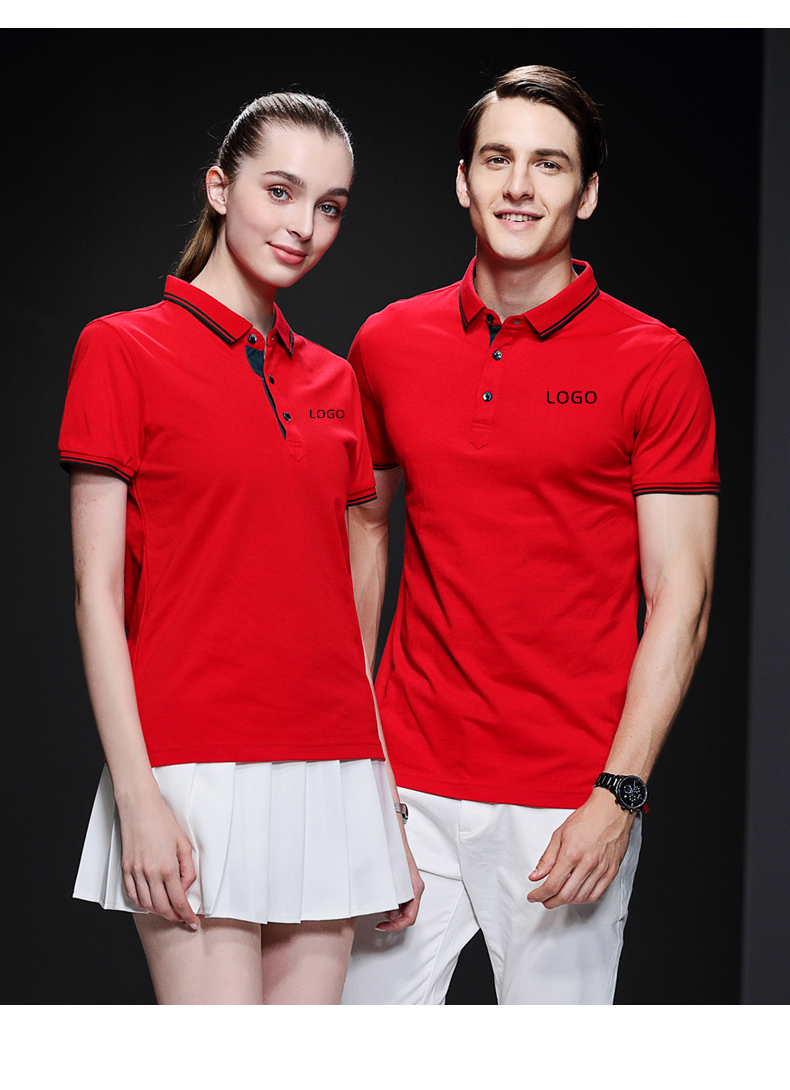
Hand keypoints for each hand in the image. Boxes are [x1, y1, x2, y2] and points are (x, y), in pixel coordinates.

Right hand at [117, 783, 198, 928]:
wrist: (139, 807)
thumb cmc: (163, 821)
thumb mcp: (184, 844)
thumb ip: (188, 869)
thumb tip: (185, 887)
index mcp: (168, 867)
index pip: (179, 901)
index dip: (187, 916)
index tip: (192, 922)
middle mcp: (150, 873)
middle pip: (162, 908)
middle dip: (174, 917)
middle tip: (182, 918)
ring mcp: (136, 872)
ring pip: (146, 905)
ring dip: (158, 912)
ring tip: (168, 910)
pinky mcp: (126, 868)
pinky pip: (132, 895)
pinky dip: (142, 904)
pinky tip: (150, 902)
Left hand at [375, 838, 424, 932]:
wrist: (394, 833)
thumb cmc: (395, 849)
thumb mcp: (392, 875)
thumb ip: (391, 895)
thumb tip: (389, 912)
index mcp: (416, 888)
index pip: (410, 917)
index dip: (396, 926)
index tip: (383, 927)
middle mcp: (415, 888)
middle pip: (408, 914)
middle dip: (393, 921)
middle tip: (380, 923)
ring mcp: (411, 885)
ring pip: (405, 908)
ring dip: (393, 914)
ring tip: (379, 912)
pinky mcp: (405, 882)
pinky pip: (402, 899)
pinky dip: (392, 904)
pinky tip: (383, 902)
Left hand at [527, 790, 635, 909]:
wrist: (611, 810)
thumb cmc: (587, 818)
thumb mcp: (559, 834)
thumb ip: (547, 858)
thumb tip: (536, 875)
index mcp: (571, 854)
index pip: (552, 884)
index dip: (540, 895)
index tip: (534, 896)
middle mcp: (587, 864)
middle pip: (566, 895)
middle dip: (551, 902)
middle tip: (543, 900)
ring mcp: (601, 869)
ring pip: (581, 897)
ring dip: (567, 902)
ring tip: (558, 897)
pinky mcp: (611, 871)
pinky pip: (597, 894)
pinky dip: (584, 899)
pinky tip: (577, 895)